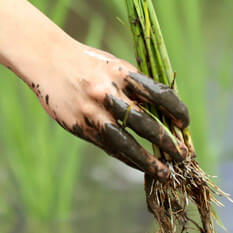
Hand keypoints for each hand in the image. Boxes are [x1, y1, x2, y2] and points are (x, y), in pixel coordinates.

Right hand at [27, 42, 190, 179]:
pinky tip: (139, 165)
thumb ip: (135, 86)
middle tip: (183, 155)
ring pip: (126, 143)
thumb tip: (164, 111)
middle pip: (145, 123)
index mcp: (121, 73)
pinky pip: (108, 147)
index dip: (176, 111)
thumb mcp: (114, 66)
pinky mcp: (80, 126)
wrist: (47, 60)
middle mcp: (107, 93)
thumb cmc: (88, 62)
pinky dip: (127, 158)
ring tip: (165, 172)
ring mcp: (92, 112)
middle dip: (167, 142)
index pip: (158, 94)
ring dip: (148, 161)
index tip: (184, 123)